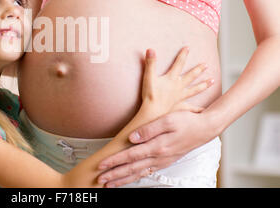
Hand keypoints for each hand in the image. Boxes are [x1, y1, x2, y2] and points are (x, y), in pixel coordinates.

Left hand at [97, 47, 214, 186]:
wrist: (205, 128)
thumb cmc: (186, 121)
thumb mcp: (167, 120)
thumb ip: (148, 129)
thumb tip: (131, 138)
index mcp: (157, 147)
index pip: (130, 156)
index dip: (114, 161)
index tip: (101, 165)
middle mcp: (159, 157)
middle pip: (132, 168)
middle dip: (114, 175)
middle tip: (100, 179)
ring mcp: (162, 161)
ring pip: (139, 173)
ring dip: (123, 179)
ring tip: (110, 184)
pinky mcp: (165, 161)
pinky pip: (147, 172)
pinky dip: (135, 177)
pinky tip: (129, 179)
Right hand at [140, 47, 213, 116]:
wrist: (153, 113)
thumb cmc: (150, 95)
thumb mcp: (148, 77)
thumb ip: (150, 63)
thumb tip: (150, 49)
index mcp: (171, 79)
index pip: (179, 64)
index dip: (183, 55)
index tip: (188, 47)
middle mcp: (179, 87)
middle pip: (191, 76)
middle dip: (198, 70)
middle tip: (206, 65)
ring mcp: (181, 97)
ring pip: (195, 89)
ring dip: (203, 85)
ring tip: (212, 81)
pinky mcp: (180, 107)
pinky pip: (191, 108)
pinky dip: (198, 109)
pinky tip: (205, 110)